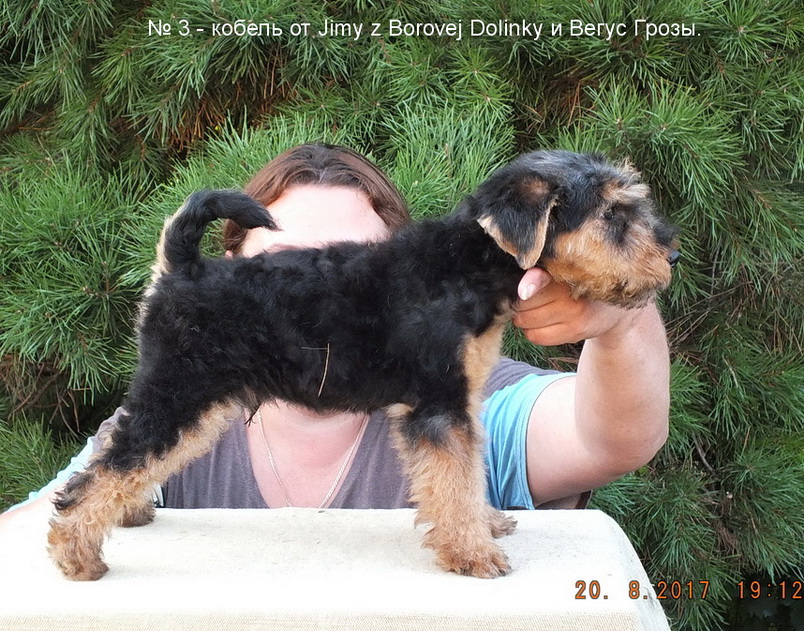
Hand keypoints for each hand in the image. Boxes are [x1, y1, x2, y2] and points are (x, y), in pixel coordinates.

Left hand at [512, 268, 643, 346]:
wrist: (613, 308)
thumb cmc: (580, 286)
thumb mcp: (563, 272)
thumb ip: (540, 274)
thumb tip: (522, 288)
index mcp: (566, 270)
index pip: (535, 278)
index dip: (525, 285)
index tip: (523, 290)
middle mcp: (570, 292)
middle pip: (522, 303)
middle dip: (519, 303)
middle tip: (528, 299)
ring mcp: (573, 314)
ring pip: (526, 321)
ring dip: (523, 319)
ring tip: (535, 311)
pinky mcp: (574, 332)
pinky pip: (537, 336)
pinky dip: (532, 332)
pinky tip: (541, 324)